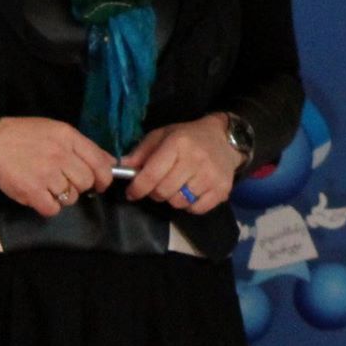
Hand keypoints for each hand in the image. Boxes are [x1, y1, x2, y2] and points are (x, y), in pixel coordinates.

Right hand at [0, 112, 115, 216]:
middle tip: (68, 182)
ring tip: (51, 187)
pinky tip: (42, 197)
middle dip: (81, 186)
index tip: (101, 183)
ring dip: (64, 196)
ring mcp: (46, 174)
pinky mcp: (31, 191)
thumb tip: (111, 162)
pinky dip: (50, 206)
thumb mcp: (59, 130)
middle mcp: (60, 156)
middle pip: (87, 182)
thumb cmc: (26, 135)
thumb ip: (85, 146)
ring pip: (71, 197)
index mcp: (69, 138)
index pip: (100, 162)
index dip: (105, 177)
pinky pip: (53, 208)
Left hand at [122, 113, 242, 214]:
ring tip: (178, 186)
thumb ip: (141, 152)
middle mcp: (195, 159)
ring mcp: (210, 176)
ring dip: (173, 198)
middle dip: (156, 192)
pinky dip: (190, 205)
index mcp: (178, 144)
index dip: (137, 188)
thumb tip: (121, 167)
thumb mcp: (162, 136)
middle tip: (160, 185)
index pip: (151, 175)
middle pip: (163, 192)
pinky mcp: (222, 189)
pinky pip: (196, 209)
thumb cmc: (188, 138)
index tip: (133, 192)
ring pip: (178, 203)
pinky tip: (192, 191)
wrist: (225, 139)